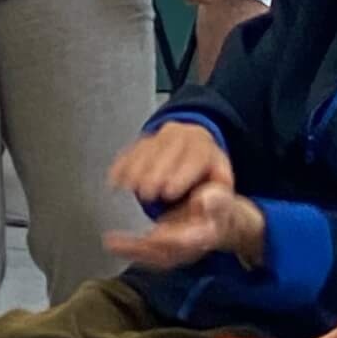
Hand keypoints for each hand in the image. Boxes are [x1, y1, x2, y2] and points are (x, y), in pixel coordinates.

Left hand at [107, 181, 264, 271]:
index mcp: (206, 235)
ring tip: (110, 243)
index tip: (155, 234)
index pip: (188, 240)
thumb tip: (204, 199)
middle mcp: (189, 248)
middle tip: (120, 243)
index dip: (171, 239)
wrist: (225, 223)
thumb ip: (215, 201)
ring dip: (131, 250)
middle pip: (166, 252)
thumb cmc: (221, 209)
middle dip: (143, 249)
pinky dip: (129, 248)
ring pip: (153, 255)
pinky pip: (146, 252)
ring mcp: (177, 251)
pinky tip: (110, 243)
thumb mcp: (224, 200)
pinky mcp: (166, 249)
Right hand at [109, 121, 234, 207]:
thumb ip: (218, 200)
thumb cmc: (209, 184)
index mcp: (207, 149)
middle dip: (155, 172)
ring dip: (135, 168)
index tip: (169, 192)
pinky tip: (115, 179)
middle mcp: (185, 136)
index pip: (196, 157)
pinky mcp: (145, 140)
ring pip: (148, 147)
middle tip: (146, 193)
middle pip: (169, 150)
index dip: (182, 175)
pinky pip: (131, 149)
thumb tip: (204, 202)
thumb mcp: (221, 193)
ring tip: (129, 187)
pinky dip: (122, 165)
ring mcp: (163, 136)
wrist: (198, 164)